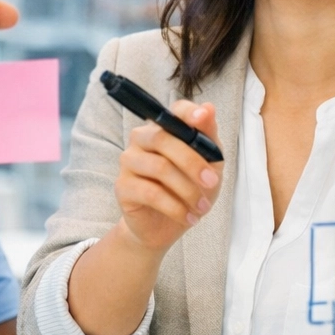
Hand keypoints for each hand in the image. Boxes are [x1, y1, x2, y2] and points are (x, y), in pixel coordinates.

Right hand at [114, 101, 223, 252]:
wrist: (166, 227)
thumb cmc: (188, 189)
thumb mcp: (209, 164)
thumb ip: (208, 137)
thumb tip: (208, 107)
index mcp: (165, 128)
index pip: (174, 110)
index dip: (188, 112)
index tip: (203, 117)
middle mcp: (142, 138)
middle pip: (163, 138)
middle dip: (193, 162)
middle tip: (212, 182)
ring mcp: (129, 161)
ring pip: (159, 167)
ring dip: (187, 190)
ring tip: (202, 207)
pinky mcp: (123, 186)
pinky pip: (151, 193)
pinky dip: (175, 207)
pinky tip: (189, 217)